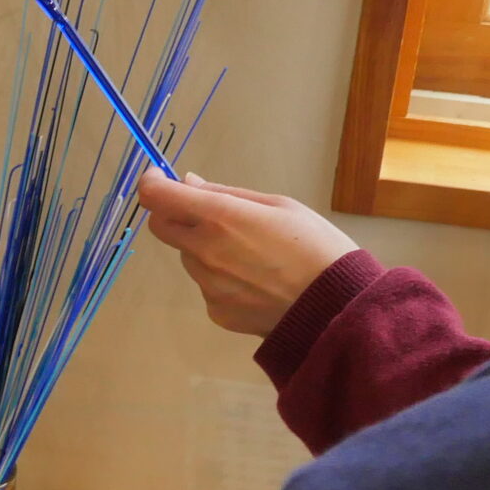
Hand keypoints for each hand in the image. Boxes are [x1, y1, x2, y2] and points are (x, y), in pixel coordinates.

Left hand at [136, 173, 359, 338]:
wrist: (339, 309)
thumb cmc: (317, 247)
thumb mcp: (279, 206)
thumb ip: (226, 193)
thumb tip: (188, 182)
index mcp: (219, 217)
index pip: (156, 197)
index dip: (151, 183)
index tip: (158, 178)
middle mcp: (204, 251)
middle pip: (161, 227)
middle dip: (174, 215)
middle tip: (209, 215)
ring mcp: (207, 285)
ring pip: (188, 257)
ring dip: (204, 249)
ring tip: (252, 256)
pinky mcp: (216, 312)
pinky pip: (207, 286)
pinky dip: (221, 278)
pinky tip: (257, 283)